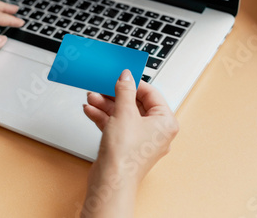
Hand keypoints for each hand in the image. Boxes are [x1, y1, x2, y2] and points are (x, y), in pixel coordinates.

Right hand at [82, 69, 178, 216]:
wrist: (110, 182)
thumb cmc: (125, 155)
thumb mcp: (124, 113)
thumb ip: (125, 91)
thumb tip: (126, 76)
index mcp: (166, 123)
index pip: (151, 94)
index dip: (134, 84)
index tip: (121, 76)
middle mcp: (156, 132)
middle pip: (135, 105)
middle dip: (115, 95)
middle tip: (102, 86)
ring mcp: (140, 141)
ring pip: (124, 115)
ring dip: (106, 105)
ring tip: (92, 98)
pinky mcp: (126, 147)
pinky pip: (117, 126)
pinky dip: (104, 118)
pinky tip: (90, 111)